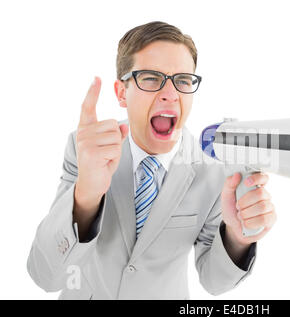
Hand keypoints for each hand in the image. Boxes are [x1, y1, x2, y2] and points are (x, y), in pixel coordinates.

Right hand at [74, 77, 127, 213]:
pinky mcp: (91, 152)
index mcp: (86, 128)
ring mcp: (85, 142)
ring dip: (116, 149)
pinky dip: (115, 156)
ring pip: (116, 136)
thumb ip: (116, 133)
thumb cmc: (102, 162)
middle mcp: (83, 133)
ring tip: (105, 157)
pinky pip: (115, 147)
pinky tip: (105, 162)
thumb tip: (124, 125)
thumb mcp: (111, 145)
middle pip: (112, 124)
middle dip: (116, 139)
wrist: (92, 183)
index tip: (97, 78)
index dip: (93, 92)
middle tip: (106, 152)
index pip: (88, 107)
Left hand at [221, 172, 276, 245]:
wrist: (233, 227)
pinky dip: (251, 222)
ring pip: (262, 207)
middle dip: (245, 201)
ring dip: (247, 213)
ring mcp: (269, 207)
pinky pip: (264, 219)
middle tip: (238, 207)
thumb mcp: (226, 196)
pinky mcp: (271, 219)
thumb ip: (229, 184)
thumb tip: (236, 175)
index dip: (257, 178)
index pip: (263, 177)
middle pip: (261, 193)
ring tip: (240, 216)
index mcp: (255, 187)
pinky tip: (246, 223)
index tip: (246, 182)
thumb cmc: (232, 210)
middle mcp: (264, 195)